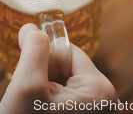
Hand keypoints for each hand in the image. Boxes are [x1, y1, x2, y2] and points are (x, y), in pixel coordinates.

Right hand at [0, 24, 116, 113]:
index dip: (43, 58)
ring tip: (32, 112)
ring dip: (41, 92)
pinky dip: (44, 103)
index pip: (68, 51)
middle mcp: (105, 102)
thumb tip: (32, 26)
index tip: (29, 78)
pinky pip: (61, 99)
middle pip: (65, 67)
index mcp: (100, 90)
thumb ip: (33, 50)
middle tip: (31, 102)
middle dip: (42, 78)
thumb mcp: (27, 85)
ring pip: (60, 84)